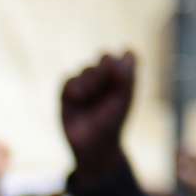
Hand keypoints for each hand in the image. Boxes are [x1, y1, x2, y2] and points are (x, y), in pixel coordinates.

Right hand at [60, 50, 135, 177]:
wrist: (92, 144)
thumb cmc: (112, 122)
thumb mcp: (123, 98)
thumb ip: (126, 75)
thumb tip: (128, 51)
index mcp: (121, 79)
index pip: (122, 57)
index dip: (118, 63)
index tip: (120, 75)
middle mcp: (104, 79)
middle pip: (103, 59)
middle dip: (103, 70)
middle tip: (103, 85)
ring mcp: (86, 86)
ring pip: (85, 69)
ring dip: (89, 80)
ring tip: (88, 96)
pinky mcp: (67, 94)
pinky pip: (68, 78)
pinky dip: (73, 86)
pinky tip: (77, 97)